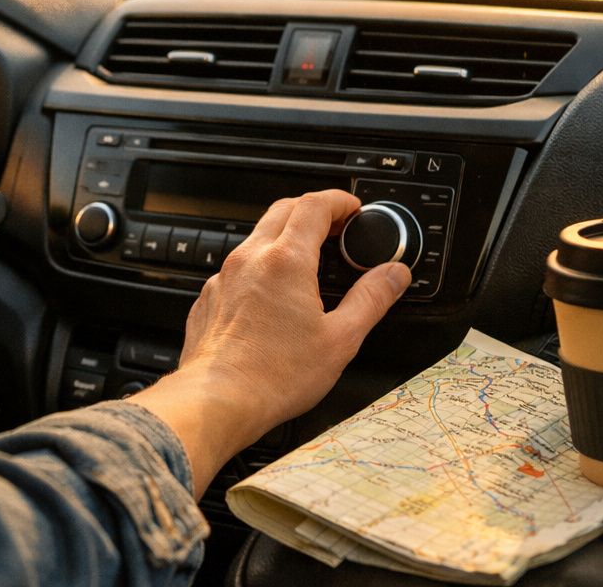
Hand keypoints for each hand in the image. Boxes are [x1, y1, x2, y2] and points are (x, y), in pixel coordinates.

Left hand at [133, 190, 410, 495]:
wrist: (217, 401)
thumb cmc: (273, 377)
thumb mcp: (340, 339)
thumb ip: (371, 300)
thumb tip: (393, 275)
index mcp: (285, 261)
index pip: (314, 205)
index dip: (339, 201)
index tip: (353, 209)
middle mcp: (250, 259)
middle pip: (283, 210)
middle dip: (313, 210)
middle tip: (336, 228)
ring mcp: (224, 277)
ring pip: (257, 237)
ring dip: (285, 237)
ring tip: (308, 261)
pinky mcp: (210, 298)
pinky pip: (237, 267)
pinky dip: (261, 266)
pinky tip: (273, 294)